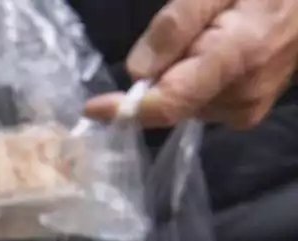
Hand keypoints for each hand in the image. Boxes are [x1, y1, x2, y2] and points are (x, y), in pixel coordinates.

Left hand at [84, 0, 297, 128]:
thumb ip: (176, 26)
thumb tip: (137, 72)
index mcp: (236, 58)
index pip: (169, 103)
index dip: (125, 109)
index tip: (92, 108)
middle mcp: (241, 96)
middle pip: (170, 104)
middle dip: (158, 77)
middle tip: (187, 35)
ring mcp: (246, 110)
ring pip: (182, 105)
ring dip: (177, 78)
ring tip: (207, 40)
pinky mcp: (246, 114)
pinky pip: (199, 105)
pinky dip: (192, 85)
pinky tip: (212, 58)